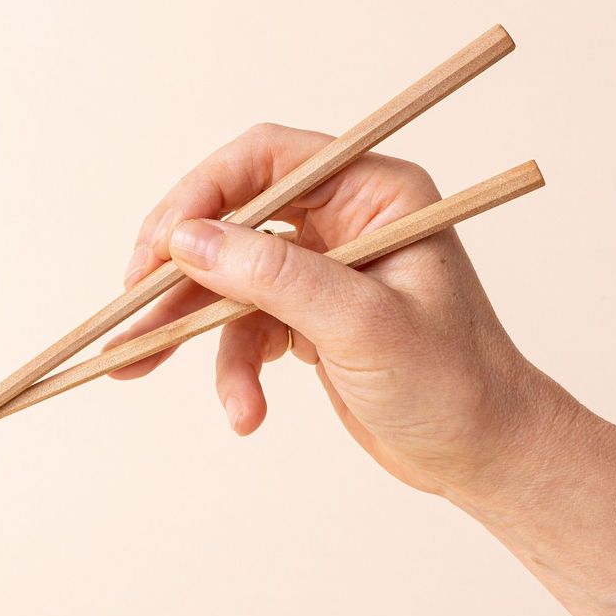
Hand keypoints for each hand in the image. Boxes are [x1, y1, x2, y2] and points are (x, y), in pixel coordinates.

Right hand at [109, 123, 552, 498]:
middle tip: (131, 300)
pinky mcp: (306, 314)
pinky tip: (243, 412)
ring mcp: (321, 268)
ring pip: (228, 278)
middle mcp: (343, 219)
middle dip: (179, 266)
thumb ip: (273, 277)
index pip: (268, 160)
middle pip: (234, 217)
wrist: (483, 455)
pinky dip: (231, 367)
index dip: (203, 191)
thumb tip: (185, 240)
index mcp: (372, 192)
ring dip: (188, 328)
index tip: (159, 243)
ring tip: (136, 369)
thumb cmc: (452, 384)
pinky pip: (243, 325)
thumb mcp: (361, 325)